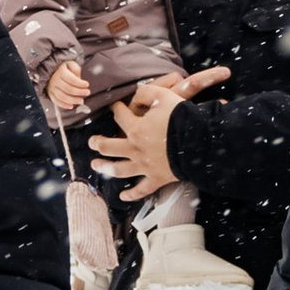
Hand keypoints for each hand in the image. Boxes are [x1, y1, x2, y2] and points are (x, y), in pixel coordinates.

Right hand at [43, 57, 90, 114]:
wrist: (50, 71)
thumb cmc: (64, 68)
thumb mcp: (70, 64)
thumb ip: (76, 69)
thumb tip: (79, 79)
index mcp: (61, 72)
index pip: (71, 79)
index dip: (80, 83)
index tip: (87, 84)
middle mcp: (55, 80)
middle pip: (68, 89)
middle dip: (79, 92)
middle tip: (87, 92)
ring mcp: (52, 88)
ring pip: (62, 97)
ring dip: (73, 100)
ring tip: (81, 101)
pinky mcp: (50, 94)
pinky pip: (56, 101)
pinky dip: (64, 105)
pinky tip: (71, 106)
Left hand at [91, 64, 228, 196]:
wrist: (198, 142)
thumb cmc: (180, 118)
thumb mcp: (162, 96)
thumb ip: (145, 93)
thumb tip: (135, 96)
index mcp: (135, 129)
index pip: (120, 116)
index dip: (115, 109)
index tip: (113, 106)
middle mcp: (135, 149)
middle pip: (109, 147)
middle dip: (97, 143)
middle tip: (91, 142)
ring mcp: (144, 166)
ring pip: (118, 170)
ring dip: (105, 168)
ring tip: (96, 165)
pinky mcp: (156, 178)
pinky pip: (141, 190)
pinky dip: (132, 195)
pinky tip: (122, 197)